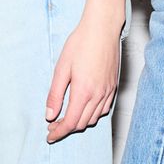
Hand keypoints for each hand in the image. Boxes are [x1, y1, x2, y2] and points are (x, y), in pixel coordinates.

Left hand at [46, 7, 122, 141]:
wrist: (102, 28)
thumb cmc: (81, 43)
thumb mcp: (61, 68)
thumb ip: (55, 94)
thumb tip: (50, 115)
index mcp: (83, 91)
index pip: (71, 123)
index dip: (59, 133)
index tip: (50, 136)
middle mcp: (98, 94)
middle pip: (82, 123)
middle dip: (67, 129)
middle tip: (53, 125)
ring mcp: (108, 90)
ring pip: (95, 118)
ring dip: (80, 122)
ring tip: (67, 117)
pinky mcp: (113, 85)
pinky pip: (105, 108)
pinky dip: (93, 114)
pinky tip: (84, 107)